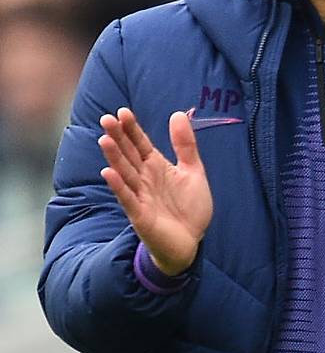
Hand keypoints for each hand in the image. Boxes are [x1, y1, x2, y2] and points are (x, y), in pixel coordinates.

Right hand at [98, 107, 212, 275]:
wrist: (191, 241)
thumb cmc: (189, 207)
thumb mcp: (193, 171)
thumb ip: (185, 145)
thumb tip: (178, 113)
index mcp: (156, 166)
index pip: (140, 143)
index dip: (132, 128)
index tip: (122, 111)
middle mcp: (144, 179)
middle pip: (128, 154)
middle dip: (118, 137)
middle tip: (106, 119)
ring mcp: (140, 196)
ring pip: (125, 174)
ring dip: (114, 158)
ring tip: (104, 140)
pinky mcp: (140, 215)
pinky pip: (128, 199)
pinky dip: (118, 187)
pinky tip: (108, 173)